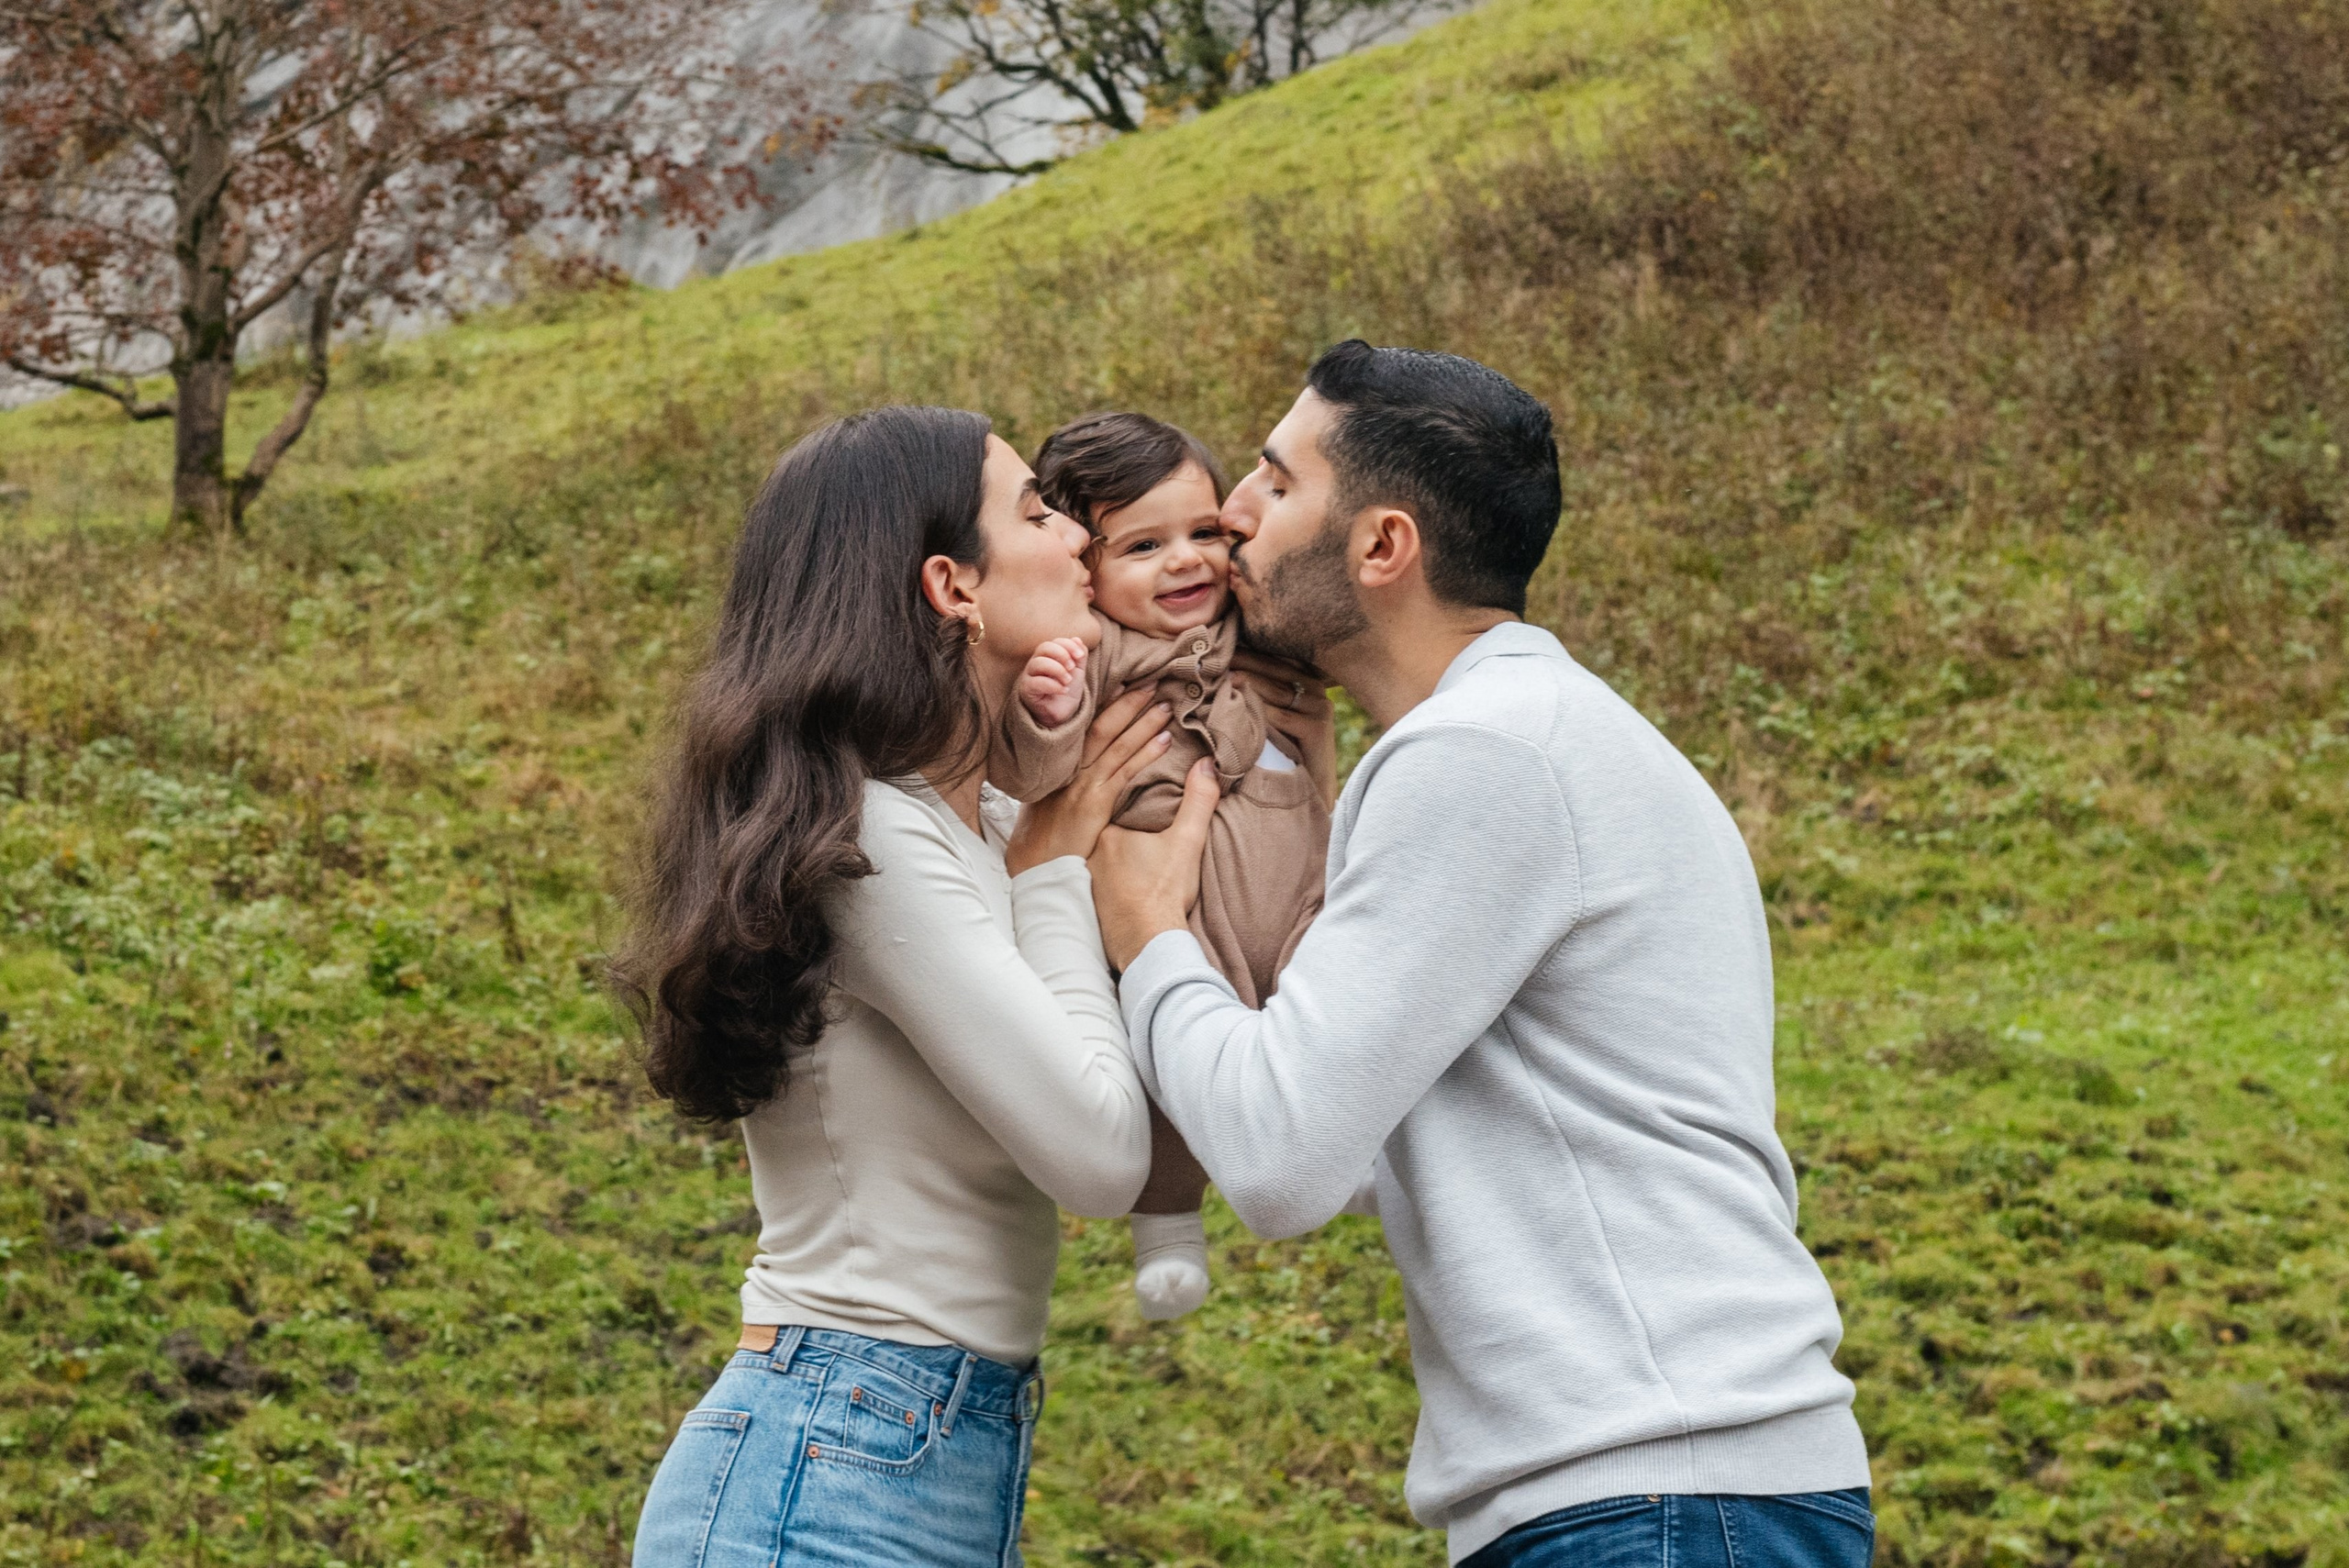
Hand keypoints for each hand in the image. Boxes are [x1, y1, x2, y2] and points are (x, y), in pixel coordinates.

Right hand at [1005, 686, 1171, 875]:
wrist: (1035, 870)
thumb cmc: (1037, 843)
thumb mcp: (1041, 805)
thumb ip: (1058, 785)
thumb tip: (1069, 774)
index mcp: (1057, 767)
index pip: (1081, 727)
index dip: (1102, 705)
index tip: (1120, 685)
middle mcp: (1068, 770)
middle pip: (1101, 726)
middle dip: (1126, 703)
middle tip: (1150, 683)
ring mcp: (1082, 785)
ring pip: (1117, 744)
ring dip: (1143, 721)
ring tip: (1164, 704)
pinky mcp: (1094, 803)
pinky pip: (1125, 771)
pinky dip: (1146, 753)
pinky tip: (1164, 740)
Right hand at [1017, 636, 1088, 727]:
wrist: (1063, 713)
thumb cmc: (1067, 689)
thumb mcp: (1078, 671)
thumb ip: (1079, 655)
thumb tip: (1077, 639)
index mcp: (1047, 656)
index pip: (1054, 642)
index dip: (1067, 645)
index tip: (1080, 655)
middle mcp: (1036, 663)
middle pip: (1043, 647)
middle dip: (1061, 654)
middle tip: (1072, 668)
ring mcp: (1029, 676)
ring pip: (1037, 663)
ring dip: (1057, 670)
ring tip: (1068, 681)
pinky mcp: (1026, 690)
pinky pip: (1035, 682)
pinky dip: (1053, 685)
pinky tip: (1063, 690)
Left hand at [1090, 757, 1219, 969]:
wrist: (1148, 943)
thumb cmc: (1164, 893)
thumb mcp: (1187, 841)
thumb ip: (1198, 800)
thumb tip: (1206, 764)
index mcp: (1107, 833)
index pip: (1116, 807)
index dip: (1134, 807)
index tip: (1150, 815)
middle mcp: (1088, 855)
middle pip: (1106, 834)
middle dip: (1124, 836)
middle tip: (1146, 846)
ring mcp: (1085, 882)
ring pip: (1101, 861)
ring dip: (1115, 862)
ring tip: (1137, 867)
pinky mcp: (1088, 906)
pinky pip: (1097, 885)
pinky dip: (1110, 885)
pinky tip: (1126, 890)